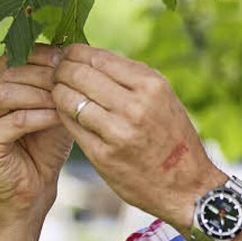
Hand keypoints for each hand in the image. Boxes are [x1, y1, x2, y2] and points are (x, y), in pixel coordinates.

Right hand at [0, 45, 72, 214]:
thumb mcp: (56, 106)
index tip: (72, 60)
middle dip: (45, 74)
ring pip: (8, 92)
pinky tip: (59, 117)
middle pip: (11, 71)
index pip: (16, 55)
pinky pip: (14, 120)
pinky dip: (39, 116)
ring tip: (65, 98)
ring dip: (41, 93)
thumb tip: (77, 51)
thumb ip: (59, 81)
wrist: (35, 185)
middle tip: (72, 78)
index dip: (45, 55)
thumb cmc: (47, 144)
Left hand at [53, 45, 222, 230]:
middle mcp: (136, 105)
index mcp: (151, 85)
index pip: (96, 56)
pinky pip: (71, 125)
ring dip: (57, 93)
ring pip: (69, 97)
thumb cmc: (173, 139)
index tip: (65, 57)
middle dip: (59, 70)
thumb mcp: (163, 99)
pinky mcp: (103, 155)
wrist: (188, 187)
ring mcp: (118, 131)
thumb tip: (89, 57)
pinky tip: (65, 114)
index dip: (72, 53)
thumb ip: (130, 79)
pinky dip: (63, 115)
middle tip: (54, 74)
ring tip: (57, 94)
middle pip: (78, 73)